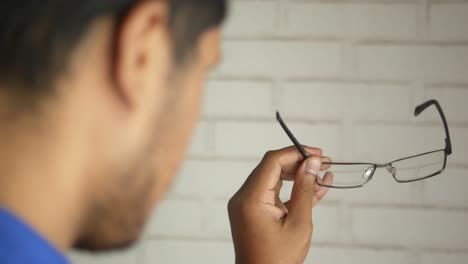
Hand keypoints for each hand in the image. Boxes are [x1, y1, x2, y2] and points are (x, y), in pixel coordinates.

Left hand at [228, 146, 332, 263]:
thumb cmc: (277, 260)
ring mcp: (248, 204)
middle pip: (272, 168)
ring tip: (322, 173)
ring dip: (297, 175)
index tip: (316, 154)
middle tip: (322, 163)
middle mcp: (244, 198)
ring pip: (274, 178)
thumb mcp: (298, 224)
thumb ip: (305, 190)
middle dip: (298, 163)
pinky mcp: (254, 211)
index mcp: (251, 199)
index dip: (295, 153)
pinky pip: (274, 193)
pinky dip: (292, 190)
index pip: (272, 162)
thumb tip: (311, 164)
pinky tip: (315, 187)